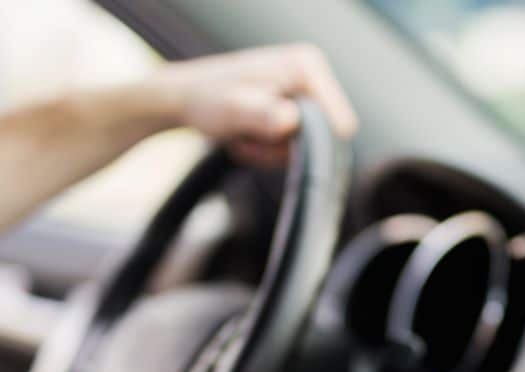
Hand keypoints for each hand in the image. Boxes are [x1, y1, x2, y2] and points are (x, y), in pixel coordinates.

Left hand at [144, 44, 358, 166]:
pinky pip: (292, 145)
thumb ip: (263, 115)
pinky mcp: (293, 108)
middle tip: (251, 141)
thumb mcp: (234, 109)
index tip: (274, 141)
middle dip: (285, 148)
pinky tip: (247, 137)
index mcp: (307, 67)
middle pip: (322, 139)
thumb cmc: (206, 99)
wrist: (185, 98)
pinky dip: (268, 149)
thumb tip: (291, 122)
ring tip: (244, 138)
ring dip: (272, 152)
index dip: (311, 144)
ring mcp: (302, 93)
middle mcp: (311, 76)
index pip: (338, 123)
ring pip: (305, 147)